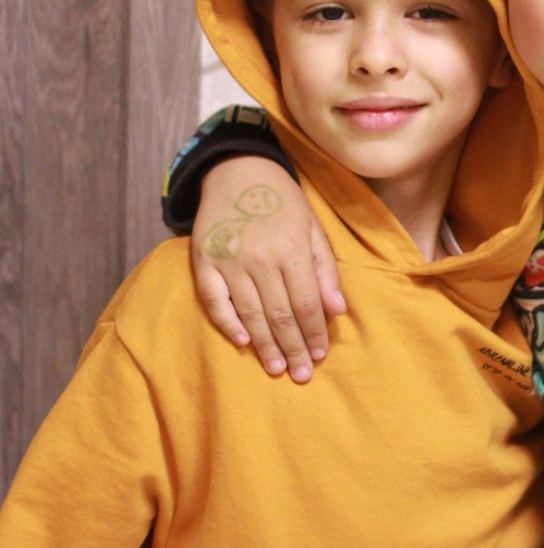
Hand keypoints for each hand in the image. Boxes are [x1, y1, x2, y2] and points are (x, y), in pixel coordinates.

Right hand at [192, 157, 345, 381]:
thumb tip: (337, 311)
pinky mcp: (203, 261)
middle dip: (293, 349)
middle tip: (302, 376)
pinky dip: (227, 324)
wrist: (239, 172)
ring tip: (277, 369)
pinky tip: (243, 344)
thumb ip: (326, 270)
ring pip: (249, 314)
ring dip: (265, 346)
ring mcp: (229, 260)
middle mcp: (260, 257)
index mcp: (292, 249)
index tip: (320, 356)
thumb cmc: (284, 203)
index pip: (306, 304)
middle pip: (280, 315)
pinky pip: (214, 301)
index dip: (314, 334)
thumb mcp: (313, 229)